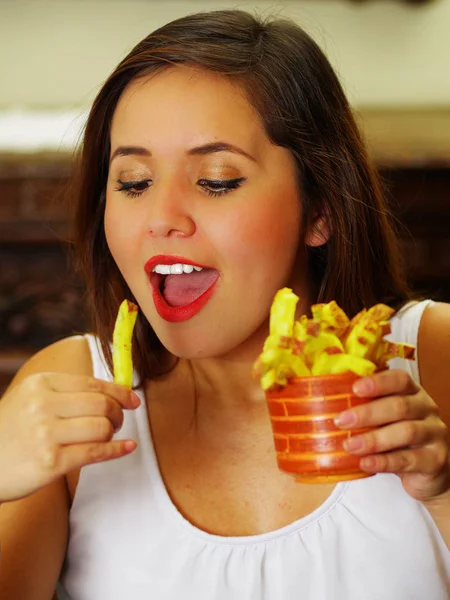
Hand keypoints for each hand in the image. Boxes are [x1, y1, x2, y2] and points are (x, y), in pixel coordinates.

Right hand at [0, 372, 139, 501]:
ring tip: (109, 436)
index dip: (119, 391)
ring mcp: (46, 434)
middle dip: (118, 413)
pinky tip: (127, 448)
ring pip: (102, 427)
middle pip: (101, 404)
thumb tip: (112, 392)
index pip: (92, 383)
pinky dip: (117, 450)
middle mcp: (42, 405)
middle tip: (119, 421)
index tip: (132, 399)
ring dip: (113, 433)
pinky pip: (96, 452)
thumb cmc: (10, 432)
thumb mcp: (29, 400)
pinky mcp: (51, 462)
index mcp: (40, 384)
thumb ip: (65, 393)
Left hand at [335, 369, 449, 503]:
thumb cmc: (399, 438)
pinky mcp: (436, 460)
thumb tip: (325, 402)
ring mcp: (434, 434)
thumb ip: (366, 407)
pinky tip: (365, 463)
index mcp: (412, 392)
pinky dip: (384, 462)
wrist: (428, 471)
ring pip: (406, 432)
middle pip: (400, 406)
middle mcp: (427, 409)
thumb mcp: (385, 418)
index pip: (400, 379)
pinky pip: (409, 460)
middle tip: (341, 421)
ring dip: (374, 439)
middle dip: (368, 413)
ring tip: (350, 446)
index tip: (355, 388)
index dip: (378, 382)